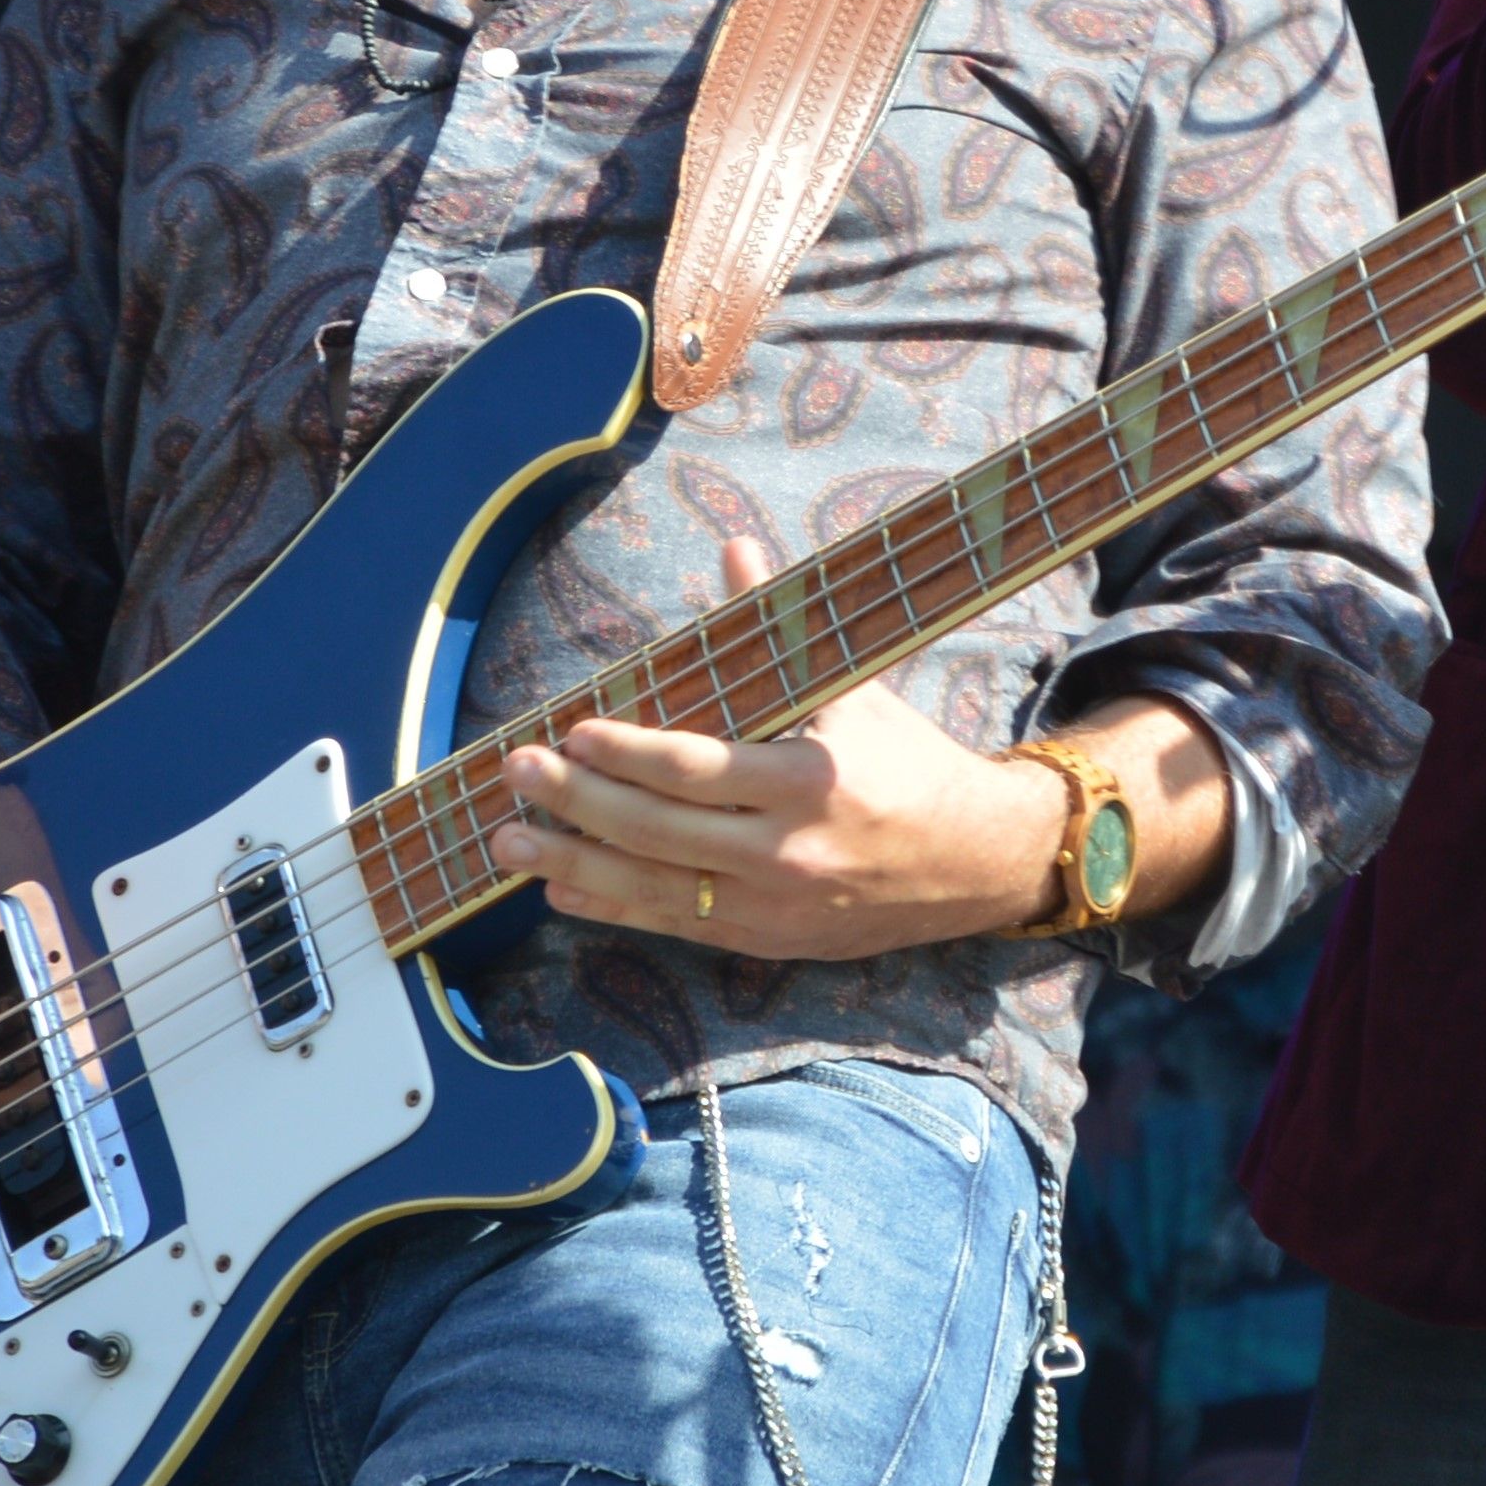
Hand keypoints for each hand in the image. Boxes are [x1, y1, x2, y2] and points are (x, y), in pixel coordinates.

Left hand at [491, 676, 1075, 959]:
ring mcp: (774, 906)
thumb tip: (735, 545)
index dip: (628, 753)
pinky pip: (676, 925)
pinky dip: (613, 909)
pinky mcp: (766, 940)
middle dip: (577, 802)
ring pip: (654, 888)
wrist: (976, 862)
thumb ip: (781, 626)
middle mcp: (788, 851)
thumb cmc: (910, 763)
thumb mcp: (855, 690)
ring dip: (572, 863)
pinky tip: (561, 891)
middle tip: (518, 773)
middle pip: (659, 831)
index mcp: (812, 780)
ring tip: (509, 840)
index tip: (573, 730)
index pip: (698, 767)